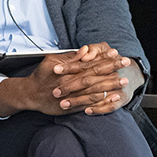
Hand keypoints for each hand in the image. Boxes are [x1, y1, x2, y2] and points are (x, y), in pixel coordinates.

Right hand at [0, 45, 130, 116]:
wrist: (30, 94)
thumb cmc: (41, 76)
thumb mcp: (51, 61)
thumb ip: (69, 57)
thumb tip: (85, 50)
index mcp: (67, 70)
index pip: (89, 62)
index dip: (103, 58)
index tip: (116, 53)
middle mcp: (70, 82)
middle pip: (94, 74)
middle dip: (111, 69)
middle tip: (126, 64)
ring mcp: (71, 95)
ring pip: (93, 89)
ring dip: (109, 84)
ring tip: (123, 80)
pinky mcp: (71, 106)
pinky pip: (88, 103)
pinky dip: (101, 100)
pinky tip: (111, 96)